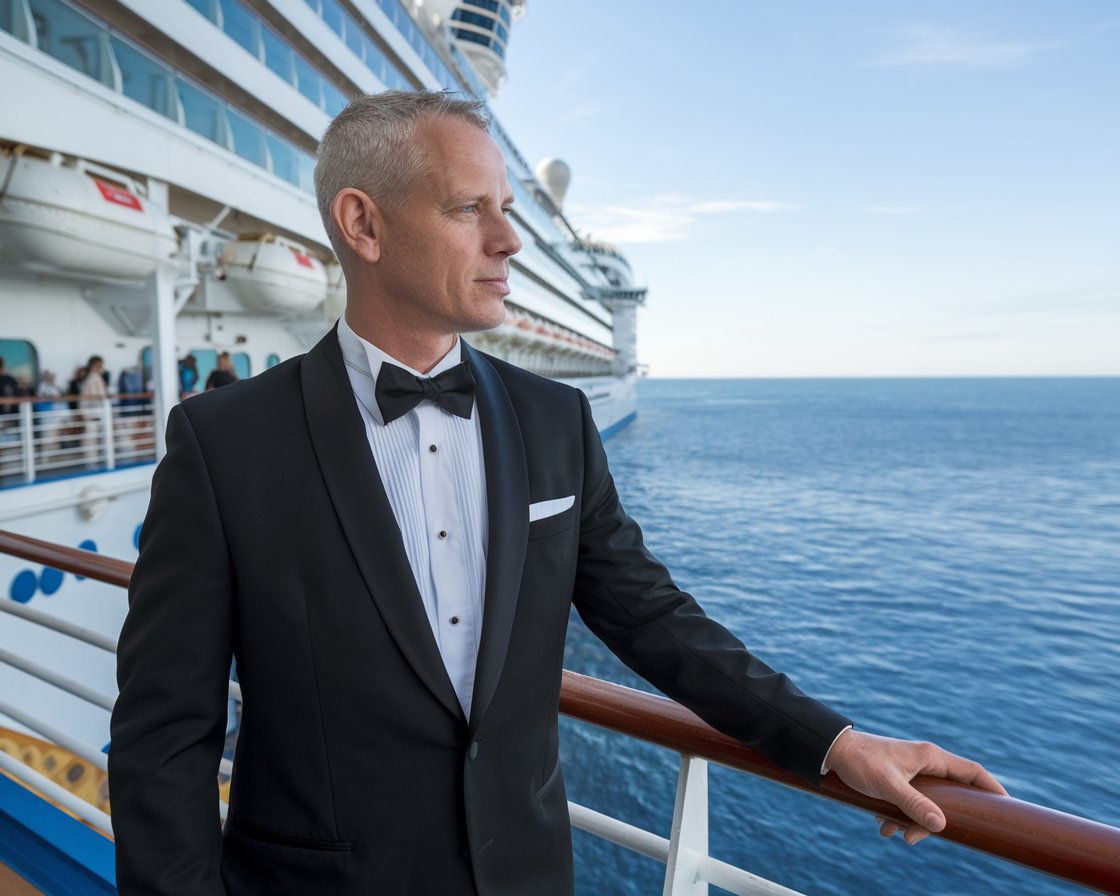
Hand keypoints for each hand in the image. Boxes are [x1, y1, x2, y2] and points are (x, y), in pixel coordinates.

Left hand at [825, 729, 1006, 844]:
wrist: (831, 752)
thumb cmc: (860, 762)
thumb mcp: (888, 786)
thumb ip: (914, 805)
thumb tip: (942, 827)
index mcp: (930, 756)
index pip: (971, 770)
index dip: (991, 788)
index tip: (1006, 806)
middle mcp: (925, 761)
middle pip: (949, 794)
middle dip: (939, 819)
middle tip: (929, 836)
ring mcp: (912, 770)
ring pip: (927, 802)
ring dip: (913, 821)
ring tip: (894, 831)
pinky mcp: (897, 778)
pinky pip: (909, 802)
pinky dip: (899, 816)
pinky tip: (882, 825)